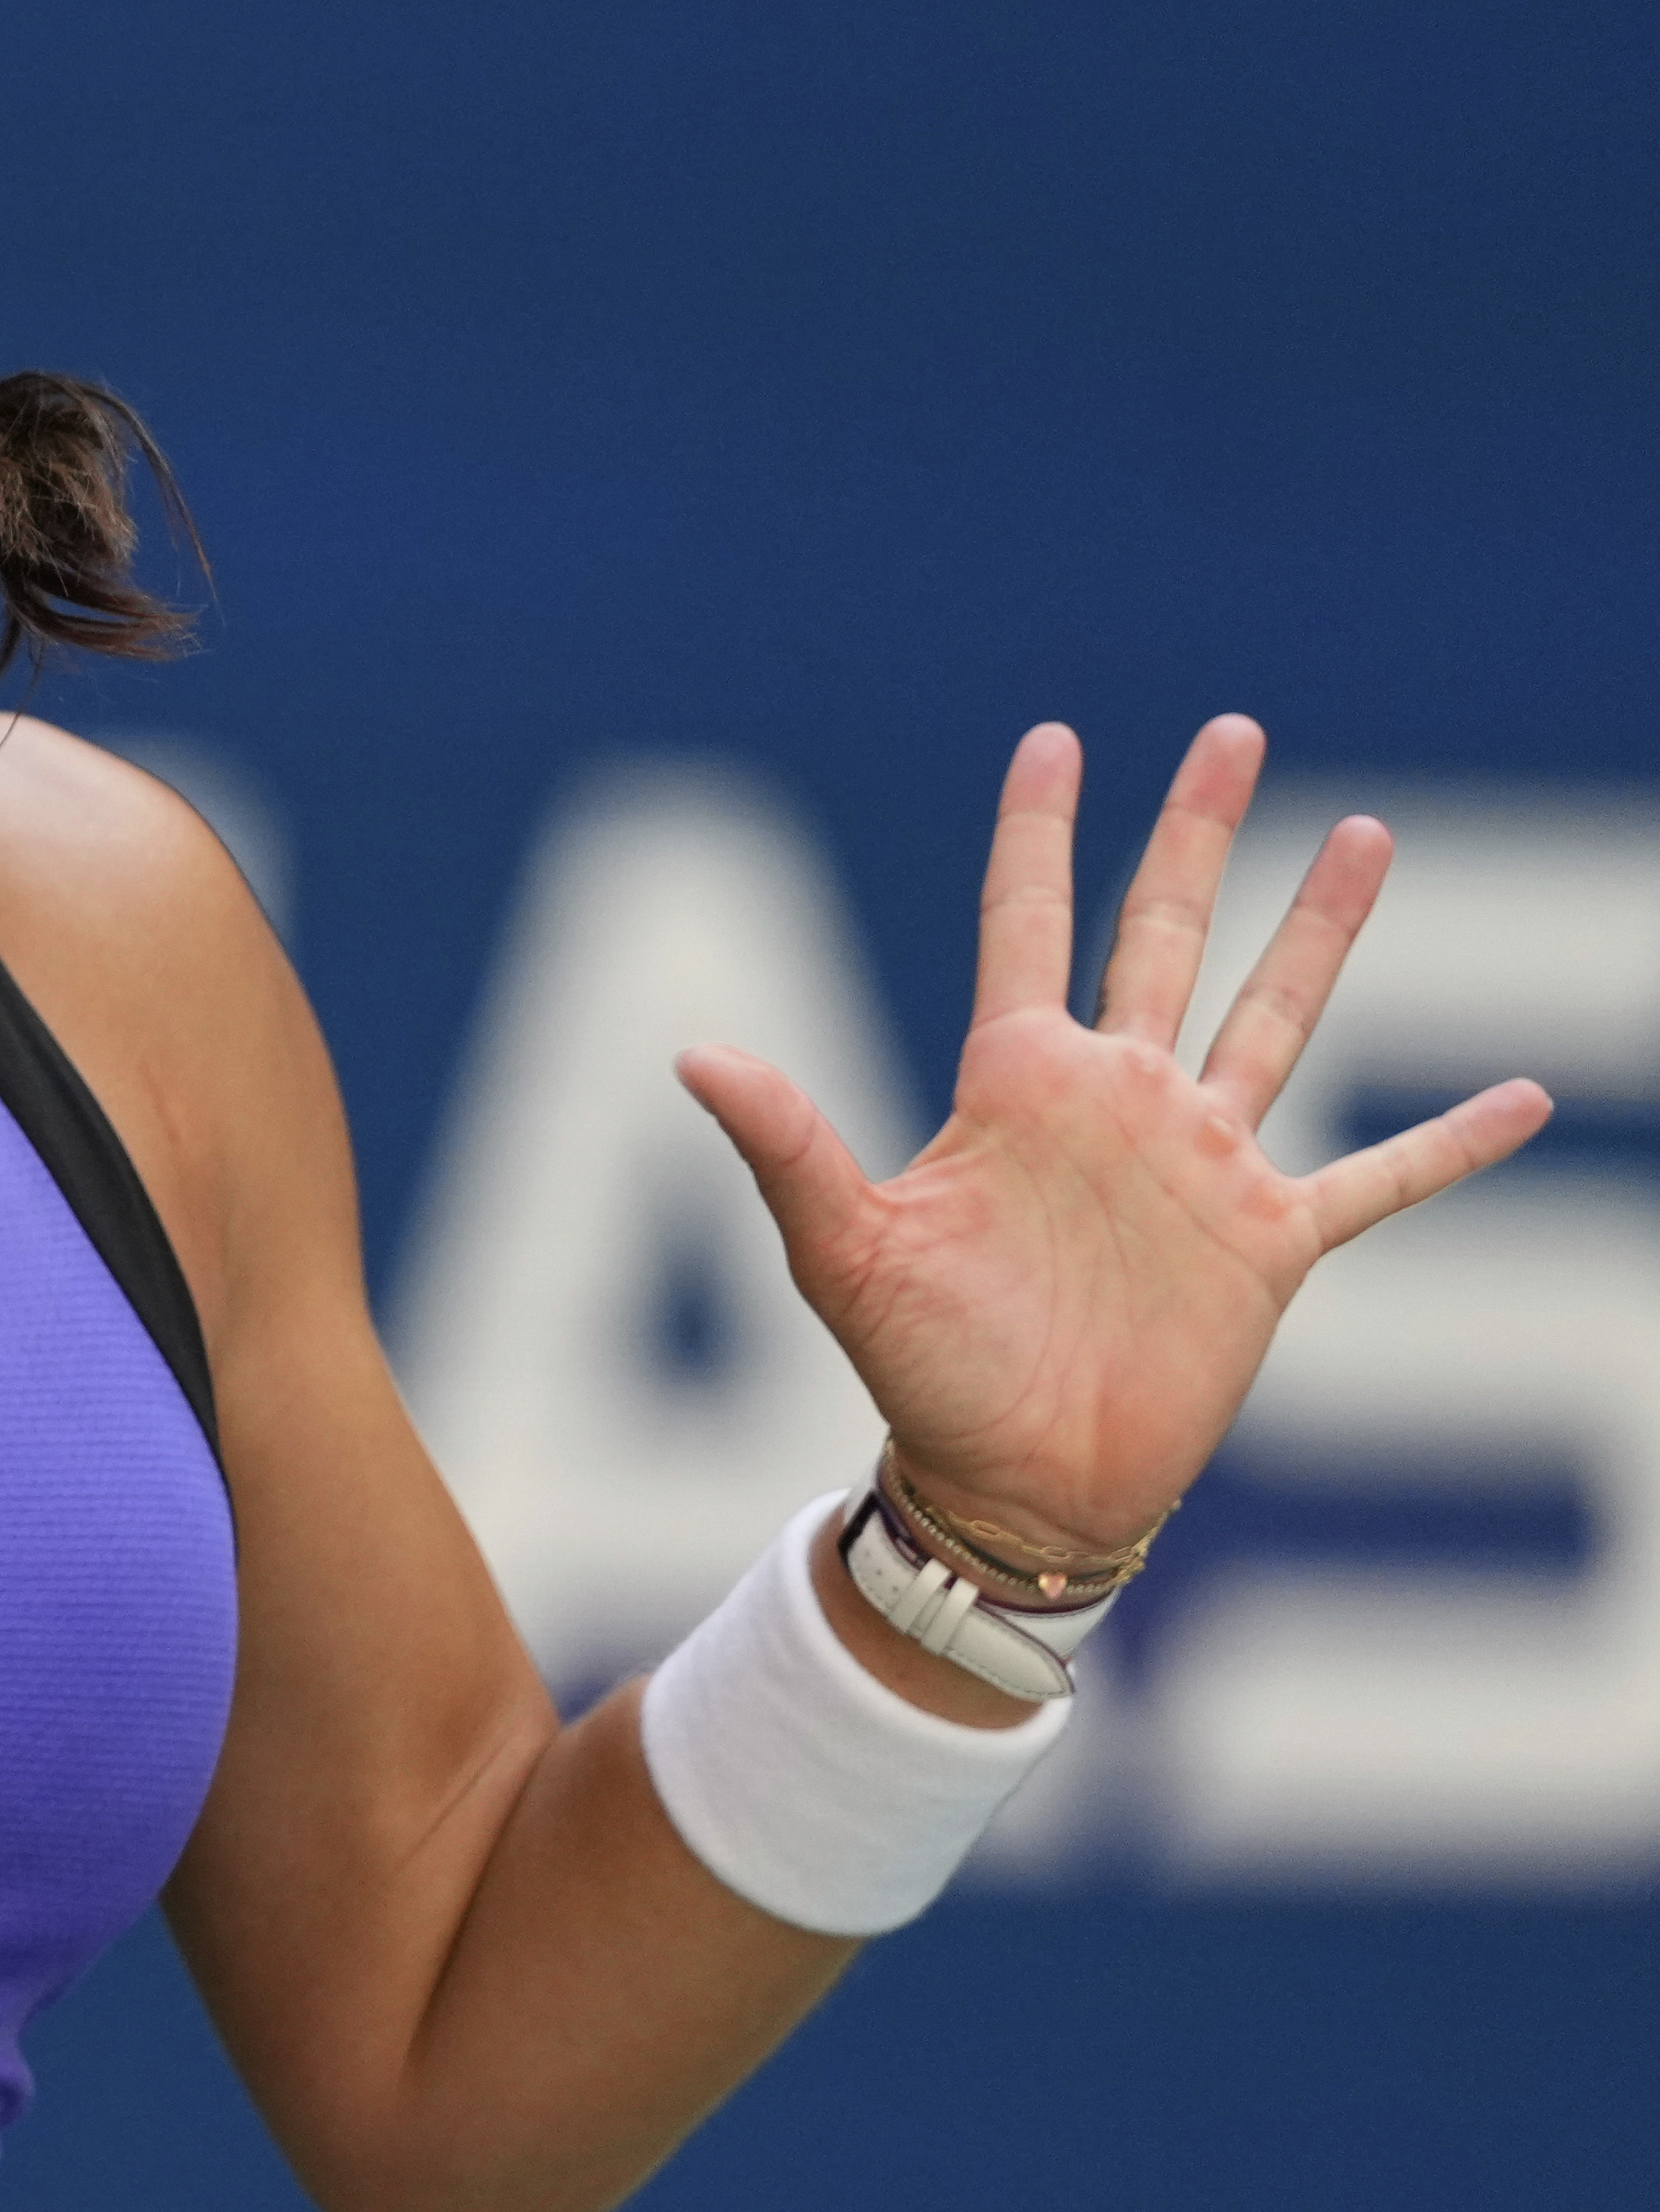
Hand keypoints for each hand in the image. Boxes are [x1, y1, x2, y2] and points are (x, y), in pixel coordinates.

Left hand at [675, 717, 1553, 1556]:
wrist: (1010, 1481)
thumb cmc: (919, 1369)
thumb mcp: (843, 1250)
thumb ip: (784, 1145)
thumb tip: (690, 1057)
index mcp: (1018, 1085)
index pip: (1028, 924)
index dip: (1037, 833)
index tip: (1052, 739)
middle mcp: (1118, 1102)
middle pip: (1164, 930)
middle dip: (1197, 832)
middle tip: (1232, 729)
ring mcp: (1202, 1165)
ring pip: (1275, 1013)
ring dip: (1321, 928)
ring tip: (1364, 832)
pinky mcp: (1270, 1242)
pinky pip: (1380, 1178)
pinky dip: (1450, 1141)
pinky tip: (1521, 1094)